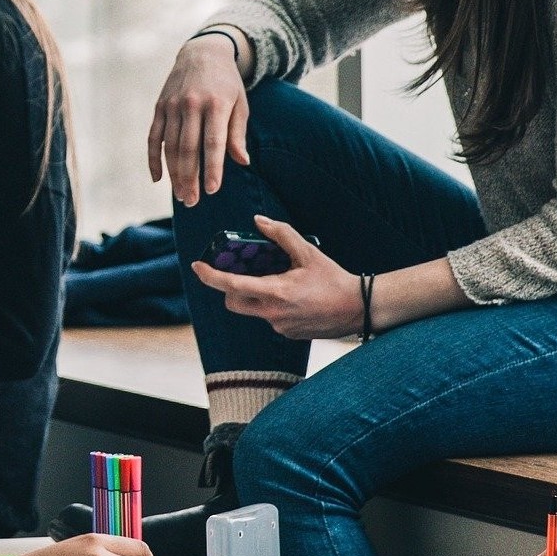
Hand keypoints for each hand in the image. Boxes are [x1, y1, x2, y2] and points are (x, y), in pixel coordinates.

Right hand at [148, 34, 250, 206]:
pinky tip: (158, 179)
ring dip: (174, 174)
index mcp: (216, 104)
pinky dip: (154, 159)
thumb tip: (242, 162)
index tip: (212, 190)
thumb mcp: (240, 104)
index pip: (213, 142)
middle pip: (189, 149)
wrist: (203, 52)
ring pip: (170, 146)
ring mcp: (172, 106)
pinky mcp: (159, 108)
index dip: (212, 168)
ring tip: (180, 195)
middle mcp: (192, 105)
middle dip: (190, 178)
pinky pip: (154, 138)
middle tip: (191, 201)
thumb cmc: (227, 83)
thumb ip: (237, 133)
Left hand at [191, 216, 360, 339]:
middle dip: (230, 288)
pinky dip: (271, 306)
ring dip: (254, 296)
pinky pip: (269, 318)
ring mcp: (278, 326)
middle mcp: (272, 313)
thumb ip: (281, 235)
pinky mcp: (287, 334)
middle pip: (233, 302)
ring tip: (277, 282)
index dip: (210, 276)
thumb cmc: (334, 280)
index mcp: (275, 292)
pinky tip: (293, 297)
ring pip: (252, 310)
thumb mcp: (309, 253)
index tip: (197, 266)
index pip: (231, 286)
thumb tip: (258, 221)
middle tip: (241, 273)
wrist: (360, 309)